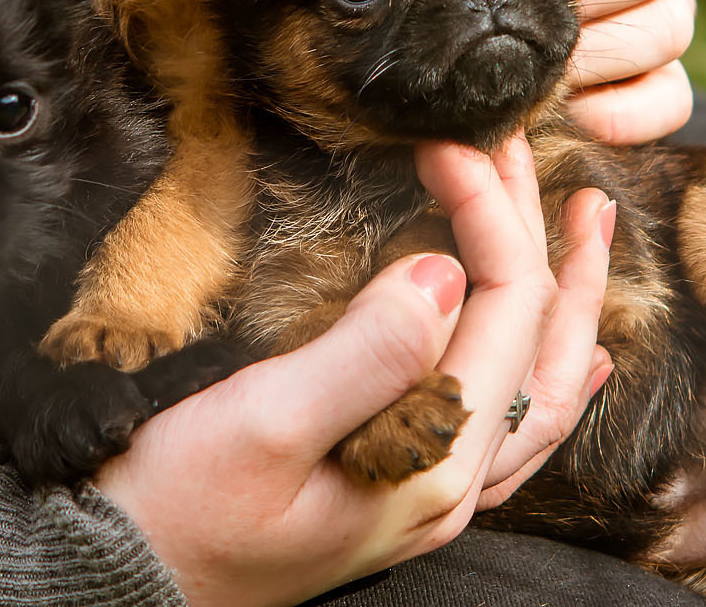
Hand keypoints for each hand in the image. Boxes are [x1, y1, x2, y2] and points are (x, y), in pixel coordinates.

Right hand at [98, 136, 613, 606]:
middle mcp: (450, 486)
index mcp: (430, 463)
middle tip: (520, 144)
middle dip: (539, 234)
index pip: (502, 311)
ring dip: (570, 298)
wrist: (118, 579)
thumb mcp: (260, 421)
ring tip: (586, 224)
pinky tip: (579, 354)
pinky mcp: (398, 490)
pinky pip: (514, 431)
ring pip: (545, 388)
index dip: (487, 213)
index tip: (446, 143)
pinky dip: (553, 376)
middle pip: (540, 342)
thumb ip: (363, 353)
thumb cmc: (174, 504)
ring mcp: (429, 495)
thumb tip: (443, 273)